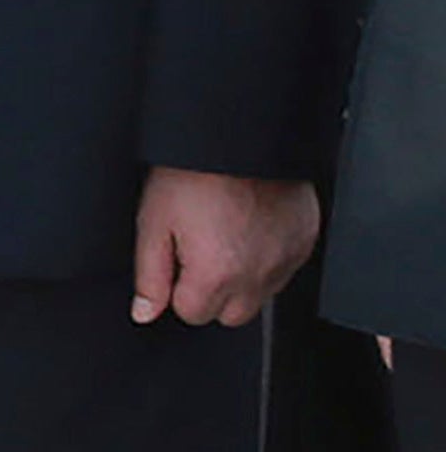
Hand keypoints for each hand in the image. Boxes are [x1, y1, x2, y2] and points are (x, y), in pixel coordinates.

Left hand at [132, 167, 319, 327]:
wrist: (242, 137)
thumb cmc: (195, 173)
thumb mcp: (154, 222)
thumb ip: (149, 275)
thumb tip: (145, 312)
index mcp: (217, 275)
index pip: (191, 313)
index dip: (176, 287)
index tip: (176, 259)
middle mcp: (258, 276)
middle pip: (229, 314)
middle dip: (210, 291)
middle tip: (198, 249)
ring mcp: (286, 261)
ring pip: (259, 295)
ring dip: (240, 277)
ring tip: (223, 234)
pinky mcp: (304, 243)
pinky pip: (284, 269)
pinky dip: (266, 257)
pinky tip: (249, 228)